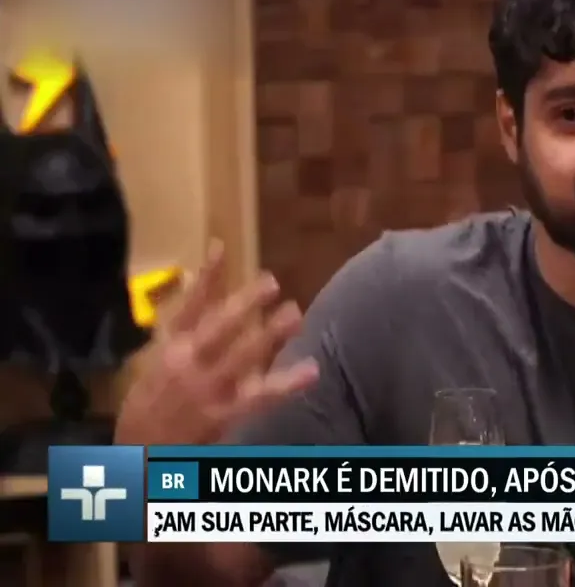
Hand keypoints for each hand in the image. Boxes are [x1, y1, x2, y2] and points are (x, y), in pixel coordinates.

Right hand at [114, 242, 316, 445]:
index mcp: (171, 348)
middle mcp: (187, 363)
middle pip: (217, 327)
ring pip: (240, 357)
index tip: (221, 246)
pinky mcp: (222, 414)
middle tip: (271, 281)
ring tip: (294, 313)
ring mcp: (206, 389)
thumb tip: (204, 291)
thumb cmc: (152, 405)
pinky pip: (260, 396)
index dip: (206, 277)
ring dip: (268, 334)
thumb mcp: (159, 364)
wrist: (138, 453)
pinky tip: (311, 371)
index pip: (189, 306)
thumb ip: (189, 332)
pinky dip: (287, 383)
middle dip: (243, 303)